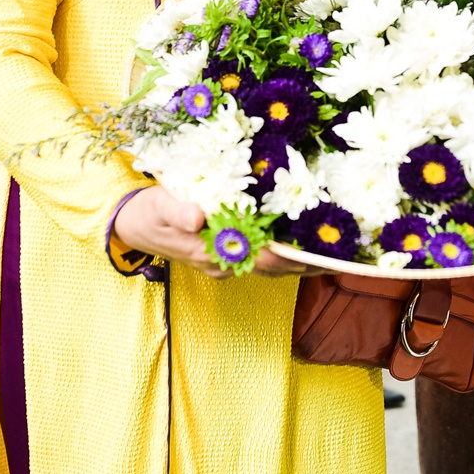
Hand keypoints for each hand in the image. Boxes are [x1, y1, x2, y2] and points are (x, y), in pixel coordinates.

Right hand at [116, 185, 317, 277]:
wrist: (132, 225)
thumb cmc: (149, 213)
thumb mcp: (159, 206)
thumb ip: (178, 212)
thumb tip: (198, 218)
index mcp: (212, 253)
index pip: (261, 260)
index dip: (291, 259)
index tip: (319, 256)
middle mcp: (224, 262)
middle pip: (273, 267)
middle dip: (305, 264)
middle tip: (341, 257)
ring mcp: (225, 260)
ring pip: (268, 264)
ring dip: (297, 261)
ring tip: (330, 254)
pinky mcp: (224, 253)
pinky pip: (258, 256)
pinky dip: (281, 253)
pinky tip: (299, 244)